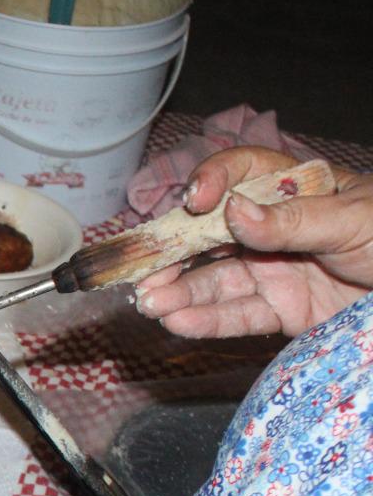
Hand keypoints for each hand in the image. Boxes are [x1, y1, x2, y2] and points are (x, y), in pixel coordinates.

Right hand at [135, 146, 372, 337]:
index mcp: (299, 191)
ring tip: (150, 303)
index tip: (197, 202)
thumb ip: (293, 219)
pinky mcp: (283, 313)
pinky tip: (178, 322)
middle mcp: (279, 230)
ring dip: (179, 290)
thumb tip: (232, 211)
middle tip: (144, 269)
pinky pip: (237, 317)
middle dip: (176, 250)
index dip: (214, 181)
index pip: (244, 173)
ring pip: (217, 280)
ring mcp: (278, 272)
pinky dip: (206, 321)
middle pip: (214, 234)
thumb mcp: (356, 220)